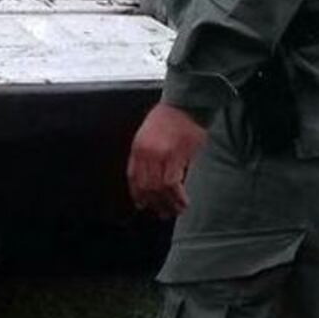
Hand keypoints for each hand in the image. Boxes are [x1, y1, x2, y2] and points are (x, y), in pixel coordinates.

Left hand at [127, 101, 208, 216]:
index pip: (133, 176)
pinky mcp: (175, 156)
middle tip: (161, 213)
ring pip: (157, 188)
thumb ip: (148, 153)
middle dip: (153, 202)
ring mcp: (159, 155)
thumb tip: (151, 175)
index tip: (141, 204)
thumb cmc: (171, 117)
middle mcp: (145, 152)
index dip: (137, 193)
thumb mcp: (150, 134)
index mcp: (138, 146)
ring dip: (167, 203)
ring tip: (174, 211)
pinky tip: (183, 202)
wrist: (186, 104)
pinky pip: (172, 184)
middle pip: (144, 185)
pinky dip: (177, 197)